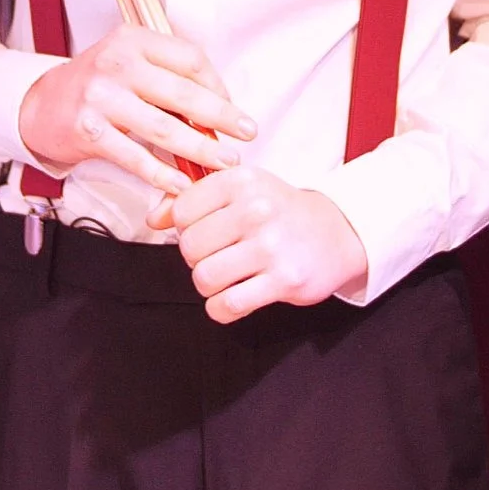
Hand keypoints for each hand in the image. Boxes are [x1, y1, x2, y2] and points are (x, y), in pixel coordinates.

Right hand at [18, 24, 254, 195]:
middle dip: (222, 117)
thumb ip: (167, 76)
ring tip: (225, 162)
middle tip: (246, 134)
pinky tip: (183, 182)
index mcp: (133, 40)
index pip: (190, 59)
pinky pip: (136, 157)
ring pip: (165, 129)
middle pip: (184, 94)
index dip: (218, 85)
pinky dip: (163, 174)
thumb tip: (220, 105)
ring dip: (201, 149)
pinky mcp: (90, 131)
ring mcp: (101, 97)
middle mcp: (117, 63)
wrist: (41, 106)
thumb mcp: (129, 62)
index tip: (232, 106)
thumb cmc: (95, 85)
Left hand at [151, 168, 369, 322]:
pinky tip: (231, 298)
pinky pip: (228, 305)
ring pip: (204, 277)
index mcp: (242, 181)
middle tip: (217, 255)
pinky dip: (220, 308)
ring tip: (225, 276)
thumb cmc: (279, 211)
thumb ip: (193, 200)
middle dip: (196, 258)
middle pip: (190, 247)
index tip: (205, 229)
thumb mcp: (240, 191)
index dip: (186, 227)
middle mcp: (256, 210)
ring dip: (208, 284)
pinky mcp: (284, 280)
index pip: (183, 210)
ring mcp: (271, 246)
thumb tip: (153, 219)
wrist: (335, 232)